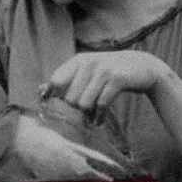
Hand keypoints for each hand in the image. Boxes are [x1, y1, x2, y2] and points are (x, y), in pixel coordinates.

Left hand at [44, 50, 173, 113]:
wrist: (142, 67)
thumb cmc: (110, 73)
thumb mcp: (87, 71)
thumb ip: (65, 79)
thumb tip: (40, 91)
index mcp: (78, 60)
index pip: (56, 82)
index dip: (55, 97)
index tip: (60, 107)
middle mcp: (88, 63)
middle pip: (69, 97)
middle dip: (75, 110)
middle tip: (84, 112)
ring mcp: (103, 70)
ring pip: (84, 103)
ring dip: (88, 115)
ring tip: (92, 117)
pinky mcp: (117, 80)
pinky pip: (101, 105)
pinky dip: (99, 117)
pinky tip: (99, 121)